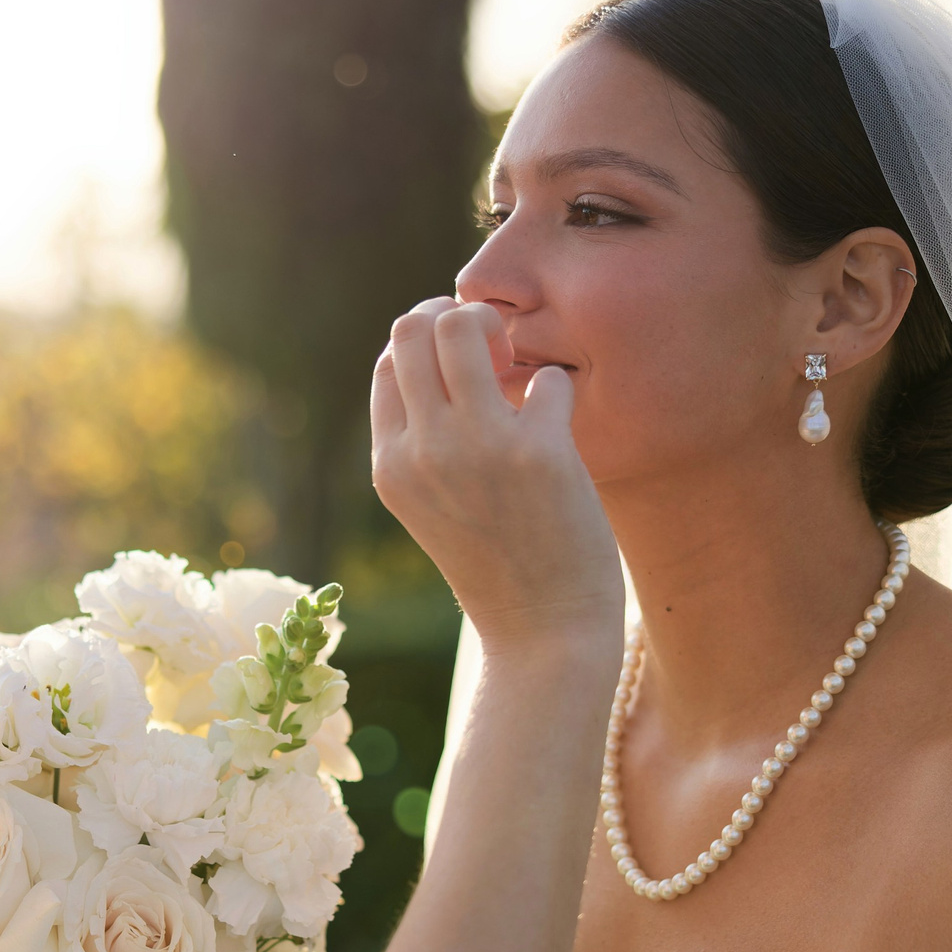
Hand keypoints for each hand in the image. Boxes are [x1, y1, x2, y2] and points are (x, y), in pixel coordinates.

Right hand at [370, 299, 621, 653]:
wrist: (542, 635)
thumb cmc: (495, 565)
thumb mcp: (430, 504)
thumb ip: (425, 440)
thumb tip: (447, 351)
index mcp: (390, 465)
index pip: (390, 362)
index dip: (429, 344)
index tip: (465, 365)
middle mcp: (423, 450)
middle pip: (414, 326)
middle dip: (456, 316)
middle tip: (494, 349)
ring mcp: (477, 448)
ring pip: (464, 325)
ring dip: (498, 328)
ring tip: (521, 366)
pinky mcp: (538, 452)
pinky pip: (546, 377)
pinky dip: (558, 388)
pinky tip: (561, 421)